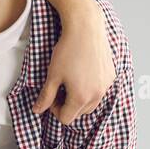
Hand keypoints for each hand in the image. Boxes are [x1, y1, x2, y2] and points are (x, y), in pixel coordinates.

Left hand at [34, 2, 113, 123]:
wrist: (86, 29)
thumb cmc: (67, 51)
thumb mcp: (52, 76)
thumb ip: (45, 96)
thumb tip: (37, 110)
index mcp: (81, 98)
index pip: (66, 118)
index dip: (54, 110)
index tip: (50, 95)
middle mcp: (97, 95)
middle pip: (79, 113)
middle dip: (67, 104)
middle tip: (58, 87)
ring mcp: (106, 86)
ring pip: (91, 104)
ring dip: (79, 98)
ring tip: (70, 81)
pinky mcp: (112, 76)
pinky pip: (100, 91)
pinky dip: (90, 88)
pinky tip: (82, 73)